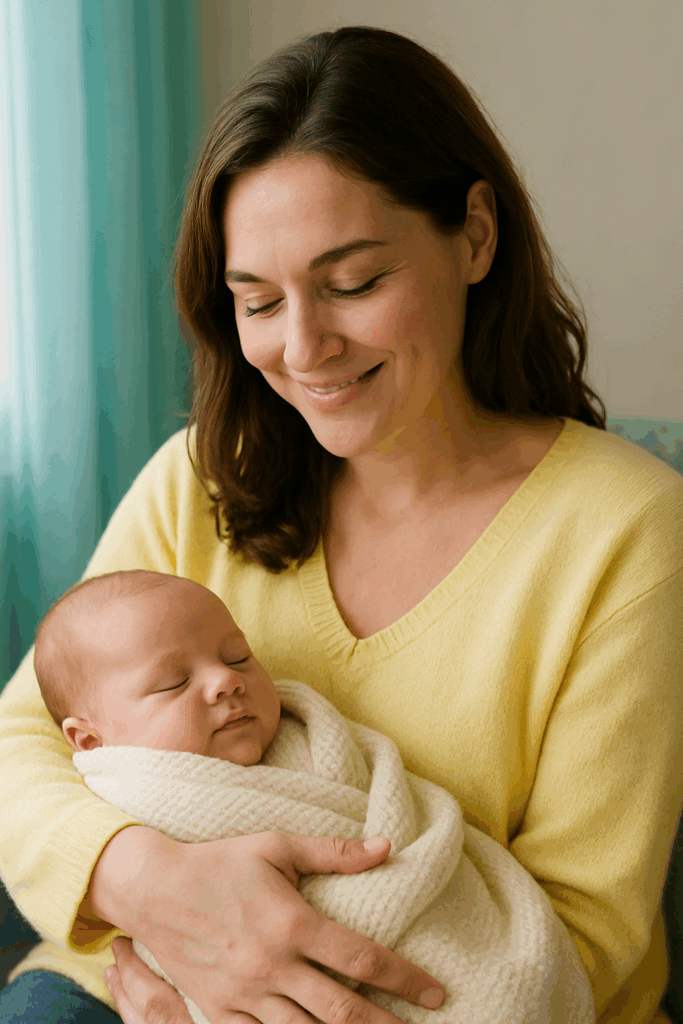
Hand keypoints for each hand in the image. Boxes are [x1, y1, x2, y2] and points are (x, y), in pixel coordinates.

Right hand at [89, 827, 444, 1023]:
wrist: (152, 888)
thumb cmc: (220, 860)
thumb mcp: (277, 846)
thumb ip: (334, 852)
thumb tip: (387, 847)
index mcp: (291, 922)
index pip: (361, 958)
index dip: (404, 978)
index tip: (436, 992)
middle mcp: (272, 965)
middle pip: (342, 1011)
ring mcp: (244, 995)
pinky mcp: (219, 1011)